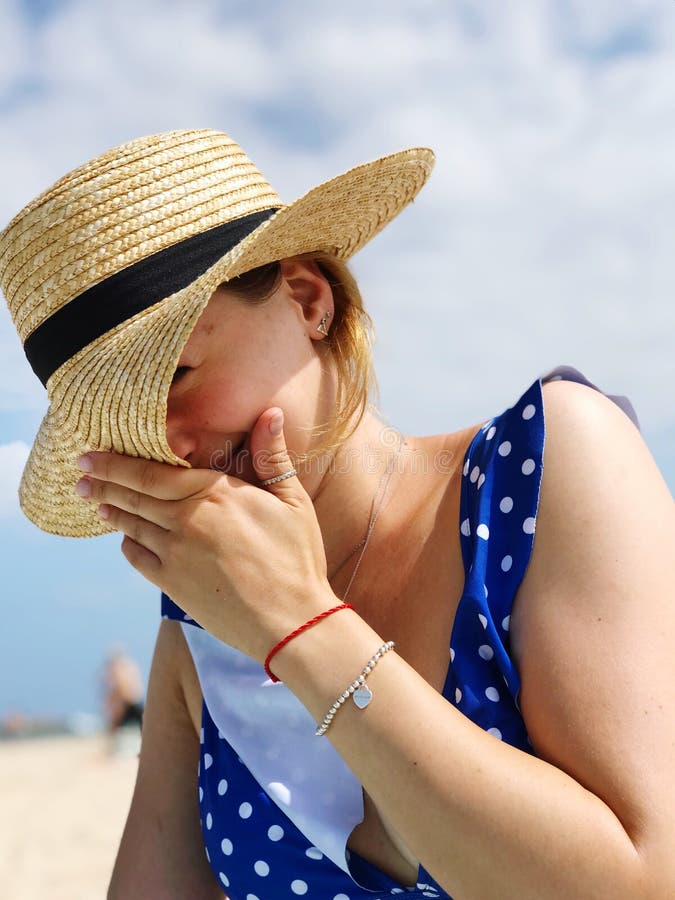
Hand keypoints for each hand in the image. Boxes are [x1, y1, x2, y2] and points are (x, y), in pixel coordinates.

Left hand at [75, 408, 337, 661]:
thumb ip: (272, 456)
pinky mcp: (172, 584)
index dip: (117, 462)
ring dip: (110, 509)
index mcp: (215, 493)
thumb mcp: (293, 502)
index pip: (152, 471)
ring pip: (131, 524)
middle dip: (103, 481)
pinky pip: (138, 557)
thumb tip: (271, 412)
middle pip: (132, 495)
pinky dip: (127, 543)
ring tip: (93, 499)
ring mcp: (175, 553)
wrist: (290, 621)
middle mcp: (187, 519)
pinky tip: (125, 538)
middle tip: (80, 472)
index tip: (92, 454)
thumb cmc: (296, 558)